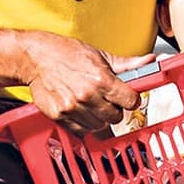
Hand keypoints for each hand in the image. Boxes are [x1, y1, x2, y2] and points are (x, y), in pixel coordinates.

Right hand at [19, 30, 158, 134]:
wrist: (34, 57)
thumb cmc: (64, 53)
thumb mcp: (98, 54)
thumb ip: (126, 64)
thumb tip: (149, 61)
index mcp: (101, 79)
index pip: (130, 101)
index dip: (131, 99)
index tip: (127, 97)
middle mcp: (87, 96)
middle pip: (116, 117)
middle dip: (115, 109)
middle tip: (108, 100)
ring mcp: (72, 108)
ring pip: (99, 126)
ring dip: (99, 118)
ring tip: (91, 103)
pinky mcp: (60, 116)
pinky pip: (81, 130)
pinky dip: (84, 124)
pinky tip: (80, 110)